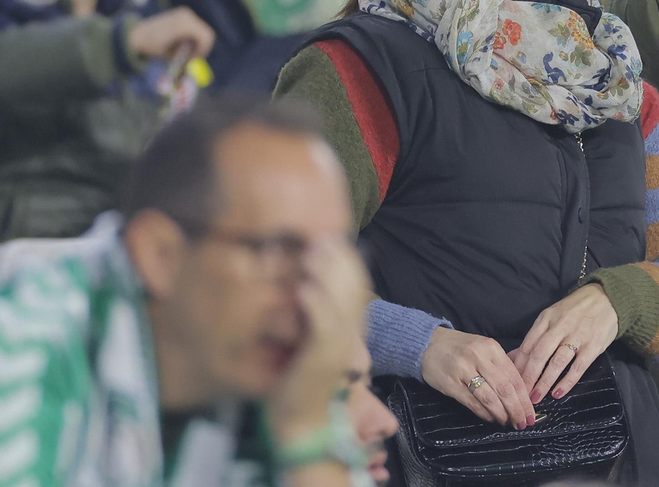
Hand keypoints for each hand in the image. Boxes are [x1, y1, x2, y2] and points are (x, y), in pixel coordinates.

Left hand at [128, 8, 215, 61]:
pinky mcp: (183, 15)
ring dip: (196, 44)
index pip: (206, 37)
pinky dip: (192, 39)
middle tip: (191, 59)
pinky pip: (195, 29)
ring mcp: (185, 14)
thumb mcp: (169, 56)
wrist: (137, 34)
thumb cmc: (152, 46)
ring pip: (201, 32)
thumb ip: (185, 64)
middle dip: (201, 48)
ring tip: (181, 51)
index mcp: (184, 24)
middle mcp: (186, 16)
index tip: (193, 61)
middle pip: (206, 34)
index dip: (203, 51)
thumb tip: (197, 75)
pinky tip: (178, 43)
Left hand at [268, 240, 370, 443]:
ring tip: (310, 253)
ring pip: (342, 302)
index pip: (358, 285)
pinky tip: (302, 288)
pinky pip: (324, 326)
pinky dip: (315, 305)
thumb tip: (306, 281)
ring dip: (327, 275)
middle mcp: (351, 335)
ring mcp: (340, 347)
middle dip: (339, 259)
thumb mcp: (311, 341)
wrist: (301, 422)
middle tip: (319, 236)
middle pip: (354, 287)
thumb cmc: (300, 380)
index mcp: (351, 328)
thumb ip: (316, 314)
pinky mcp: (323, 359)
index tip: (329, 237)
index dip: (346, 259)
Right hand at [420, 328, 534, 429]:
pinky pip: (472, 403)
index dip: (524, 397)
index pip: (514, 376)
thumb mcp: (484, 348)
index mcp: (491, 348)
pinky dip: (485, 414)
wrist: (428, 343)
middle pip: (505, 388)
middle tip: (523, 422)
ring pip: (490, 397)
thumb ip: (501, 365)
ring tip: (509, 423)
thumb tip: (522, 390)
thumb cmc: (460, 348)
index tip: (531, 412)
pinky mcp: (451, 384)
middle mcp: (479, 357)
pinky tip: (492, 419)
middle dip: (517, 409)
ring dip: (502, 414)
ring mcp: (463, 370)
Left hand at [508, 284, 618, 402]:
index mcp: (546, 318)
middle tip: (522, 395)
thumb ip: (536, 335)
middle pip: (539, 354)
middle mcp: (560, 326)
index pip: (528, 345)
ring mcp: (577, 336)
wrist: (605, 298)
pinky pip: (578, 367)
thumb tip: (514, 357)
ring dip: (544, 382)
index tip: (512, 381)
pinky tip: (558, 392)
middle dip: (528, 377)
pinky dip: (567, 381)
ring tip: (536, 397)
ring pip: (557, 362)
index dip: (518, 366)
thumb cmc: (575, 309)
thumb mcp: (552, 315)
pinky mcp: (593, 345)